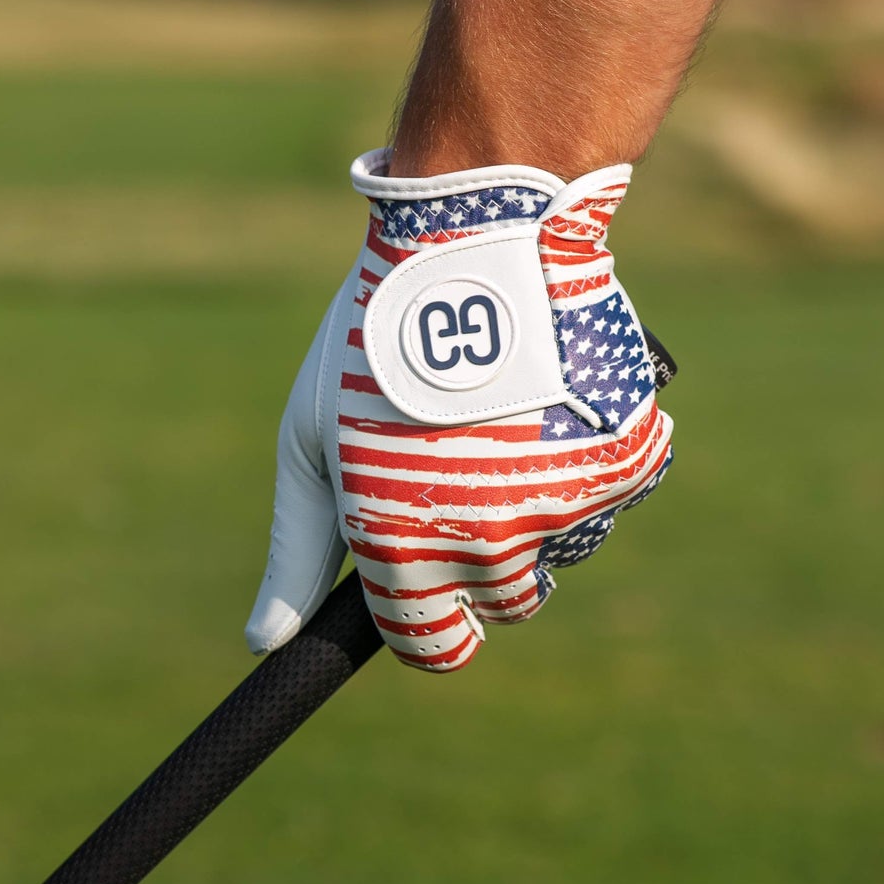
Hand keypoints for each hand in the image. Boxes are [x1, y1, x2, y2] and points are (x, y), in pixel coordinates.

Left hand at [246, 149, 673, 671]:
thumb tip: (261, 640)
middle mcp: (486, 541)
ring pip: (561, 548)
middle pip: (504, 601)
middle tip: (467, 472)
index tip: (431, 585)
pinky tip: (550, 396)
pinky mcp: (623, 460)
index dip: (431, 619)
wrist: (474, 237)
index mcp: (401, 545)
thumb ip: (297, 551)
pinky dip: (584, 455)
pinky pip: (609, 490)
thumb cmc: (370, 339)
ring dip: (539, 508)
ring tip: (507, 423)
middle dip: (485, 555)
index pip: (435, 646)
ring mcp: (561, 503)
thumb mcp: (309, 440)